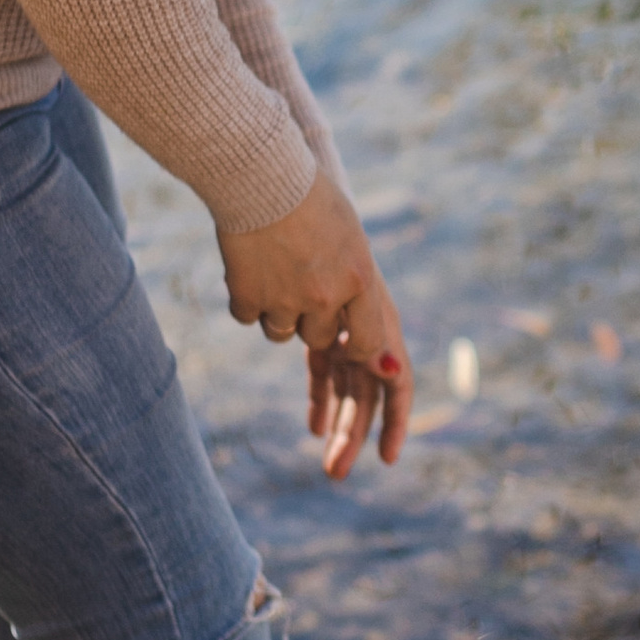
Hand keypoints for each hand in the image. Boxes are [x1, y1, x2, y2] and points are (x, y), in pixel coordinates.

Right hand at [219, 174, 410, 477]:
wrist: (259, 166)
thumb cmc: (312, 204)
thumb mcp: (352, 251)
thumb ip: (365, 310)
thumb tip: (385, 371)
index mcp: (368, 284)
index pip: (386, 362)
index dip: (389, 407)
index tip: (388, 454)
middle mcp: (333, 299)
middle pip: (339, 369)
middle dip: (342, 426)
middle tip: (335, 472)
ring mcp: (288, 300)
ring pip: (290, 336)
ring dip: (286, 312)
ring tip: (284, 262)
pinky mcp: (250, 297)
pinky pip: (255, 319)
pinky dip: (252, 297)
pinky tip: (253, 262)